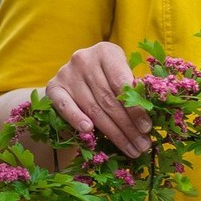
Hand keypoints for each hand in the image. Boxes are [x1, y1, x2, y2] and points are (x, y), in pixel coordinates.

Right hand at [45, 41, 150, 157]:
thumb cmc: (106, 78)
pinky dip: (77, 119)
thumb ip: (132, 90)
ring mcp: (66, 73)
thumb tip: (147, 120)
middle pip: (108, 99)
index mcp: (106, 52)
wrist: (73, 77)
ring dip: (113, 132)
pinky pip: (65, 107)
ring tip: (129, 148)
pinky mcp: (53, 87)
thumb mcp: (120, 76)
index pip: (123, 83)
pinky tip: (89, 132)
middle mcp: (84, 59)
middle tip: (141, 145)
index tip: (147, 128)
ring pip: (93, 108)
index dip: (135, 108)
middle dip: (127, 126)